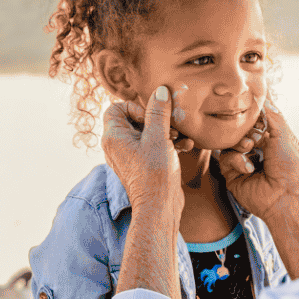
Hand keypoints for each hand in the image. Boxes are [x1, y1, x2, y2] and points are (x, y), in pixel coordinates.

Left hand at [102, 85, 184, 216]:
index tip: (152, 117)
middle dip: (156, 119)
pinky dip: (166, 144)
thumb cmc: (154, 174)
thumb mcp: (158, 137)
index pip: (116, 108)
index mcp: (113, 137)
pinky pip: (151, 146)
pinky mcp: (142, 165)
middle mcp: (117, 146)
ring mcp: (129, 157)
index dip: (135, 107)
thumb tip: (160, 90)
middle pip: (133, 119)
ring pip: (146, 133)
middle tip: (171, 127)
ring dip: (165, 131)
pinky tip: (185, 147)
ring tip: (180, 138)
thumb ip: (158, 112)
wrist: (159, 208)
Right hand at [218, 97, 298, 219]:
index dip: (251, 114)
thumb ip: (272, 114)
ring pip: (229, 142)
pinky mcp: (232, 174)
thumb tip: (262, 95)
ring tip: (250, 148)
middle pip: (239, 129)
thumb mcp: (285, 134)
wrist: (287, 198)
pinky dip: (236, 160)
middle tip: (254, 134)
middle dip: (244, 128)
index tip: (249, 109)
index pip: (254, 120)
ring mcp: (243, 161)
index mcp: (271, 139)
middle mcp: (256, 149)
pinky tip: (249, 168)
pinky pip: (224, 158)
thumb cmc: (293, 167)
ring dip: (239, 143)